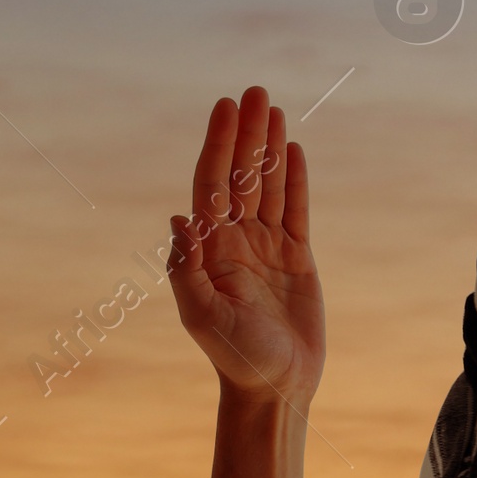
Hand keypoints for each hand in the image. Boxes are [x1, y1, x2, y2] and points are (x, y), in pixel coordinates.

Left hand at [168, 86, 325, 405]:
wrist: (274, 386)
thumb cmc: (234, 357)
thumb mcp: (202, 316)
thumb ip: (186, 269)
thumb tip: (179, 218)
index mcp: (210, 249)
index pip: (213, 184)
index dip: (219, 145)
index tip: (226, 108)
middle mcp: (236, 240)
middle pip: (242, 175)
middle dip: (247, 133)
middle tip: (255, 91)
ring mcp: (267, 247)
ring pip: (270, 186)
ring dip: (271, 147)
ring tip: (274, 109)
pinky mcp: (296, 258)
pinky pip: (297, 210)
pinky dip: (297, 181)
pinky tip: (295, 150)